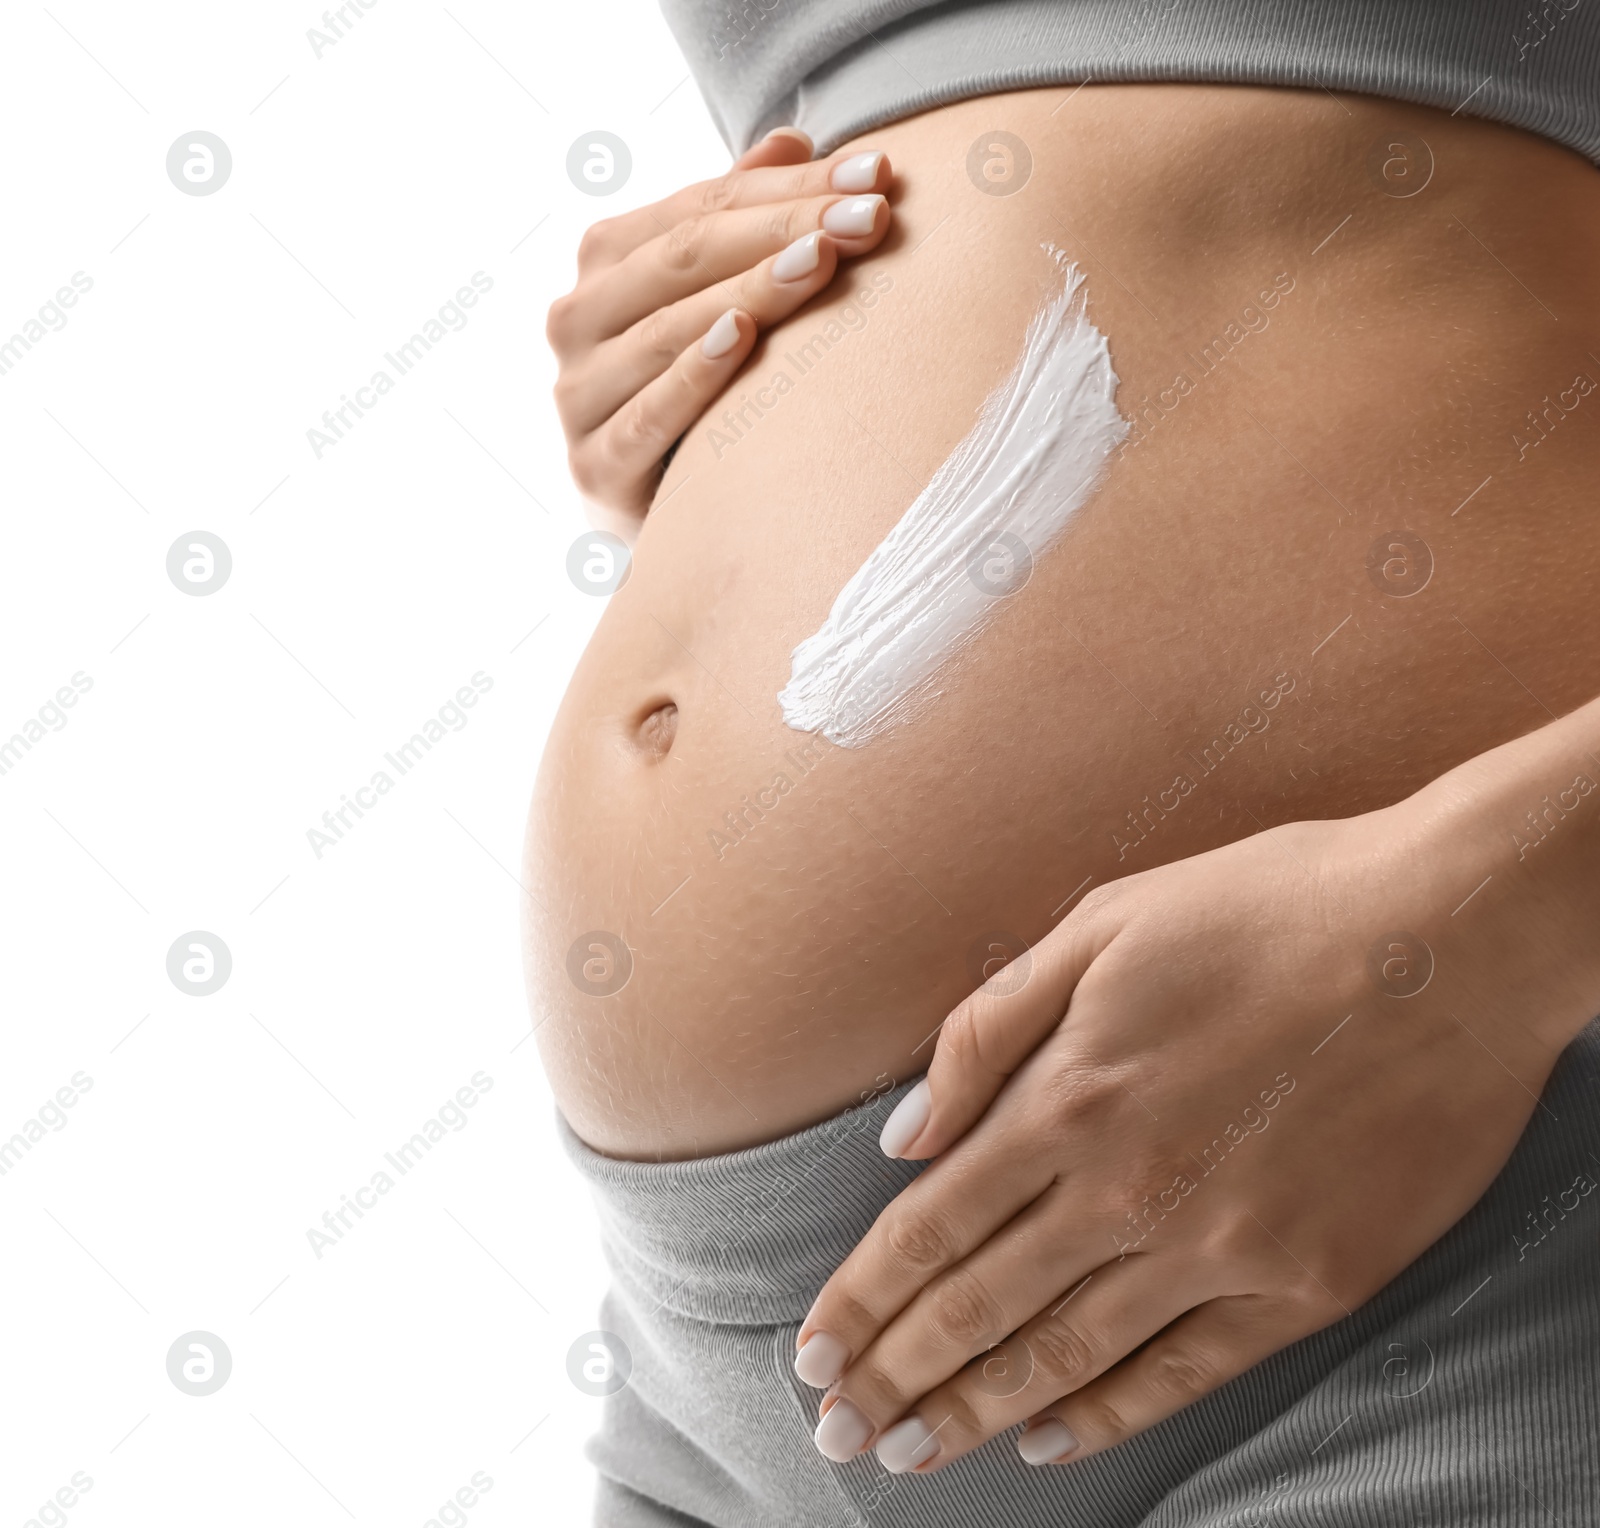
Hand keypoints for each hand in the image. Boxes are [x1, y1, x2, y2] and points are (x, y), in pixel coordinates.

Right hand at [547, 128, 893, 532]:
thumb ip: (738, 220)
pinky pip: (647, 414)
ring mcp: (578, 393)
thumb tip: (792, 139)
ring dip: (750, 292)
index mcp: (605, 261)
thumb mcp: (712, 297)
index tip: (876, 176)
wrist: (646, 511)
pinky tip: (742, 339)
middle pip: (685, 258)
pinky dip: (693, 375)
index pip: (703, 206)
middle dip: (782, 231)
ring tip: (821, 261)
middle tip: (866, 217)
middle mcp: (577, 318)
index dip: (791, 187)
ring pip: (667, 330)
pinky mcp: (593, 467)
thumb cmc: (692, 390)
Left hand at [794, 755, 1599, 1475]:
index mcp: (1069, 1097)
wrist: (1450, 938)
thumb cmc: (1266, 908)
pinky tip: (1048, 1441)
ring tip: (912, 1454)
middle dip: (895, 1377)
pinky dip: (1106, 1414)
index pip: (928, 1228)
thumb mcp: (1101, 925)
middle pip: (977, 1308)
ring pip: (1064, 1355)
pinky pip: (1184, 1372)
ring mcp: (1220, 1247)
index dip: (860, 1301)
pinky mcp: (1307, 1283)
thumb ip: (987, 1033)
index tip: (811, 1355)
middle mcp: (1128, 1189)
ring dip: (975, 1412)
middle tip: (840, 1435)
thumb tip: (902, 1136)